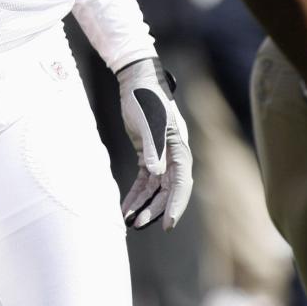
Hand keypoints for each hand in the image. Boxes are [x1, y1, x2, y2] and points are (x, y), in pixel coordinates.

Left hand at [117, 57, 192, 230]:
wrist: (137, 80)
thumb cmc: (144, 97)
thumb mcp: (148, 120)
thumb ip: (153, 146)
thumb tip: (156, 173)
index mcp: (179, 149)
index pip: (181, 183)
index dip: (176, 205)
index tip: (168, 224)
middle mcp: (173, 155)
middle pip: (168, 190)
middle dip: (155, 210)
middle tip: (138, 225)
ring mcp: (161, 156)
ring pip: (155, 189)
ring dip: (143, 205)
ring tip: (128, 221)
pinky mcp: (148, 154)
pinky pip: (144, 181)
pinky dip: (135, 194)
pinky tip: (125, 207)